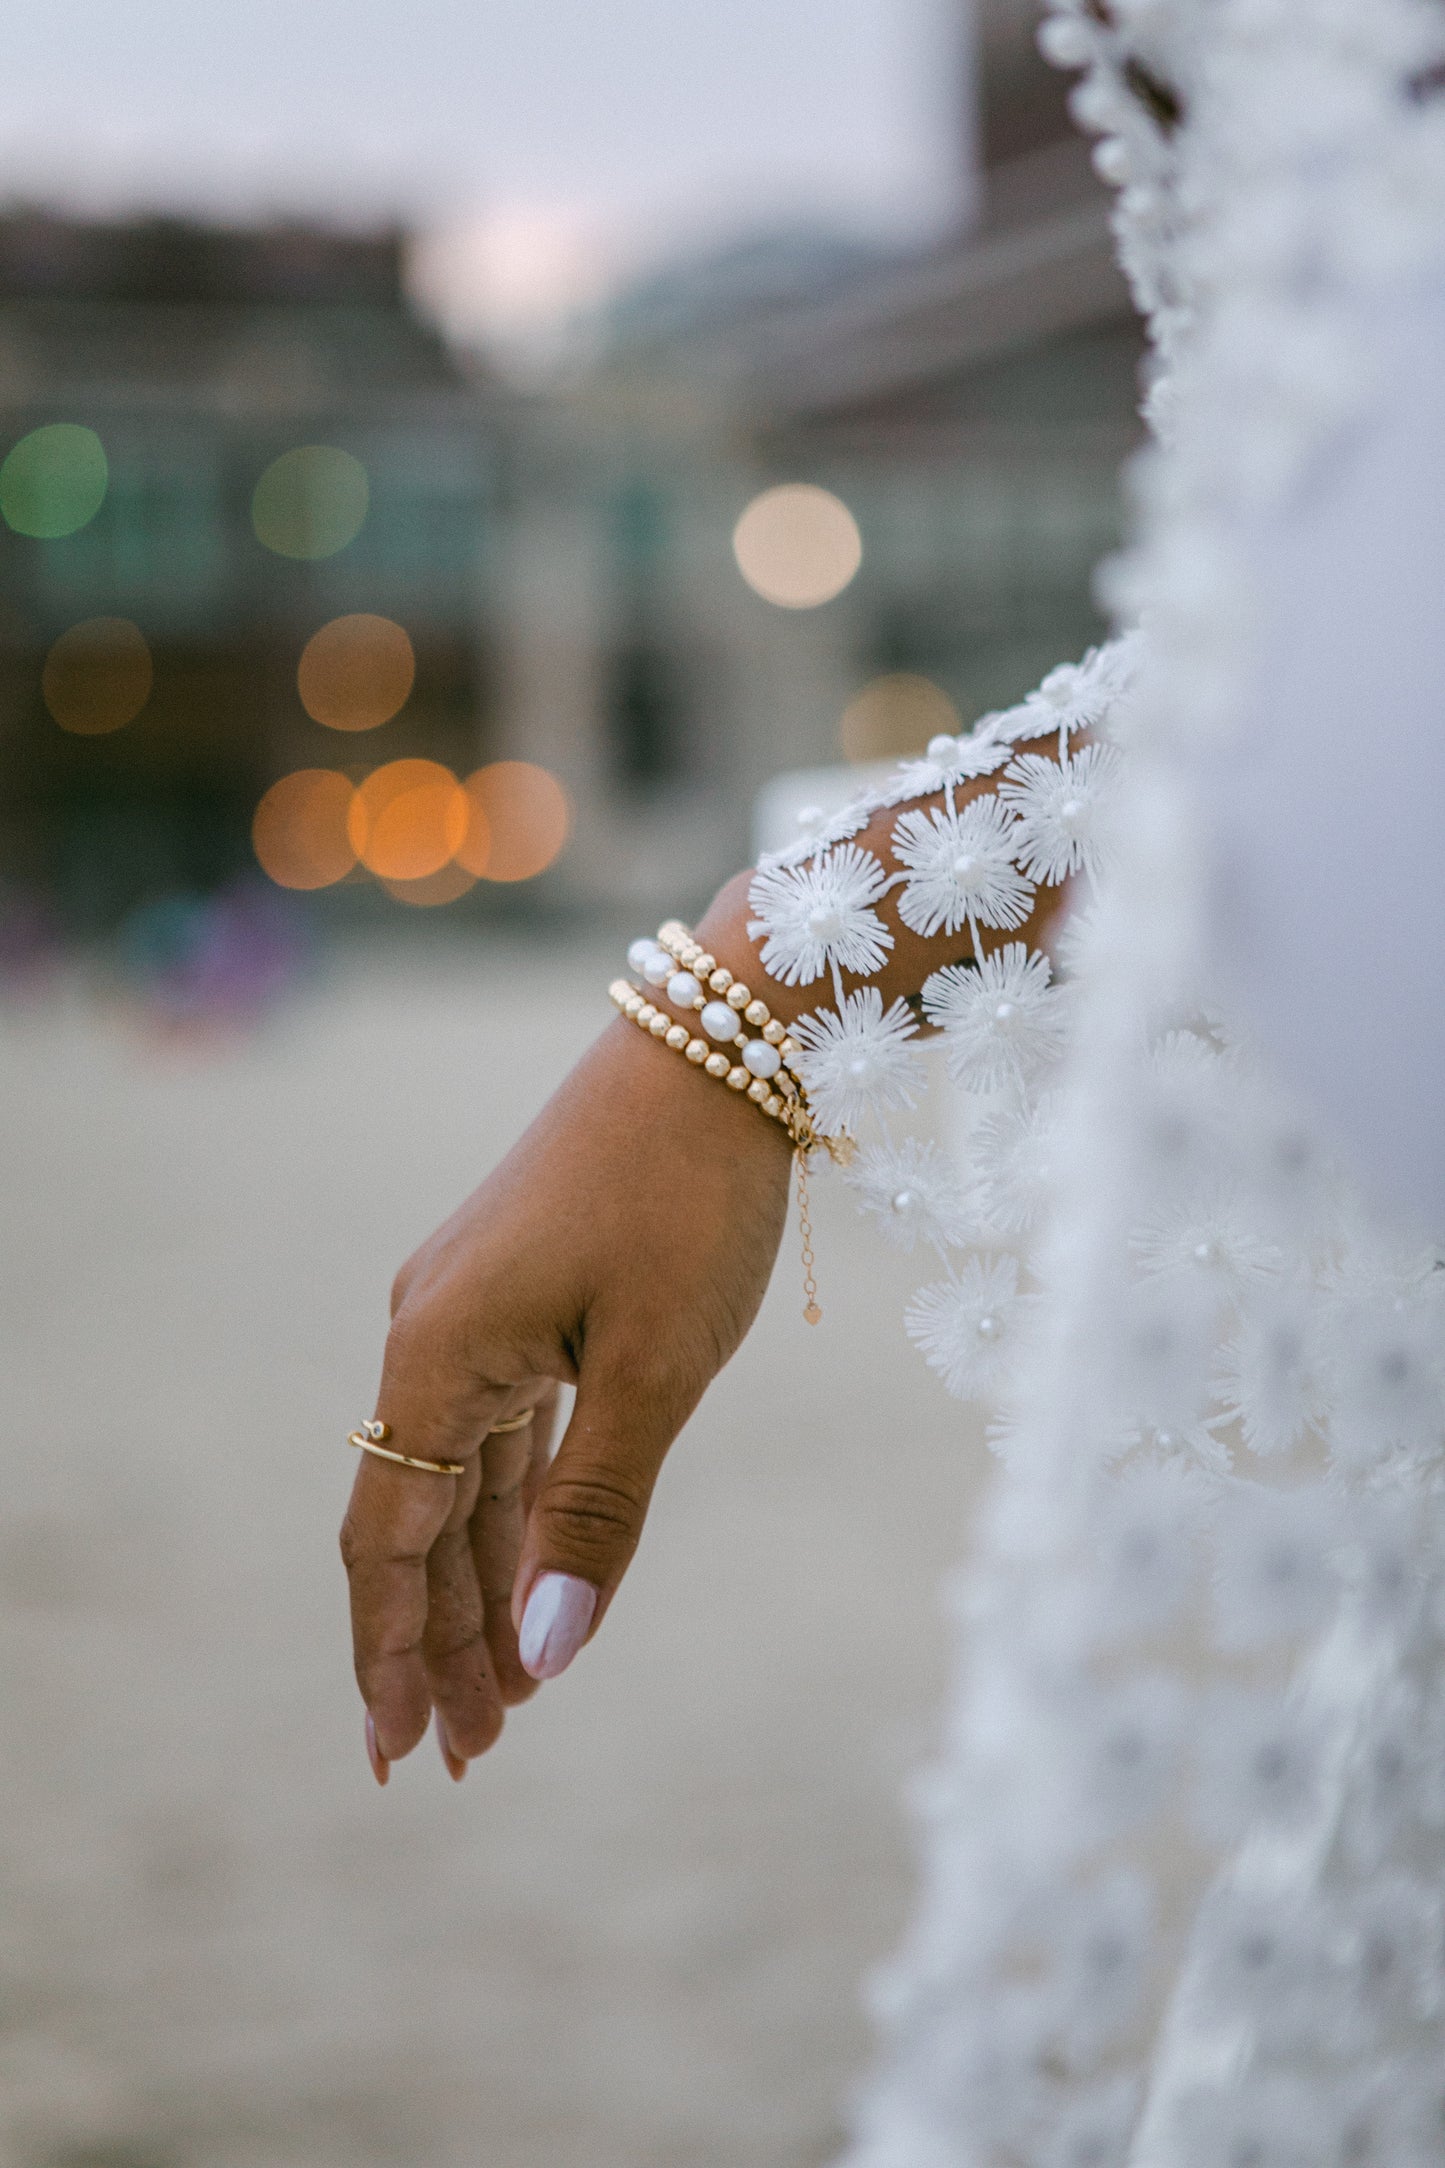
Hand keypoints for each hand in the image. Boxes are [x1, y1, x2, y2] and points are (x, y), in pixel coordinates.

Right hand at [339, 1008, 792, 1779]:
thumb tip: (545, 1659)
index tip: (404, 1755)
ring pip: (461, 1480)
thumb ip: (595, 1512)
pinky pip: (502, 1430)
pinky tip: (534, 1573)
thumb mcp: (656, 1369)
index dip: (392, 1654)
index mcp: (436, 1356)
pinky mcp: (521, 1293)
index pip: (387, 1540)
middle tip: (468, 1757)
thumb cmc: (688, 1199)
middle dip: (442, 1641)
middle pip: (417, 1521)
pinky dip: (517, 1510)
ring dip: (480, 1585)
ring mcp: (473, 1310)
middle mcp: (430, 1335)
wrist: (716, 1041)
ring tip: (508, 1696)